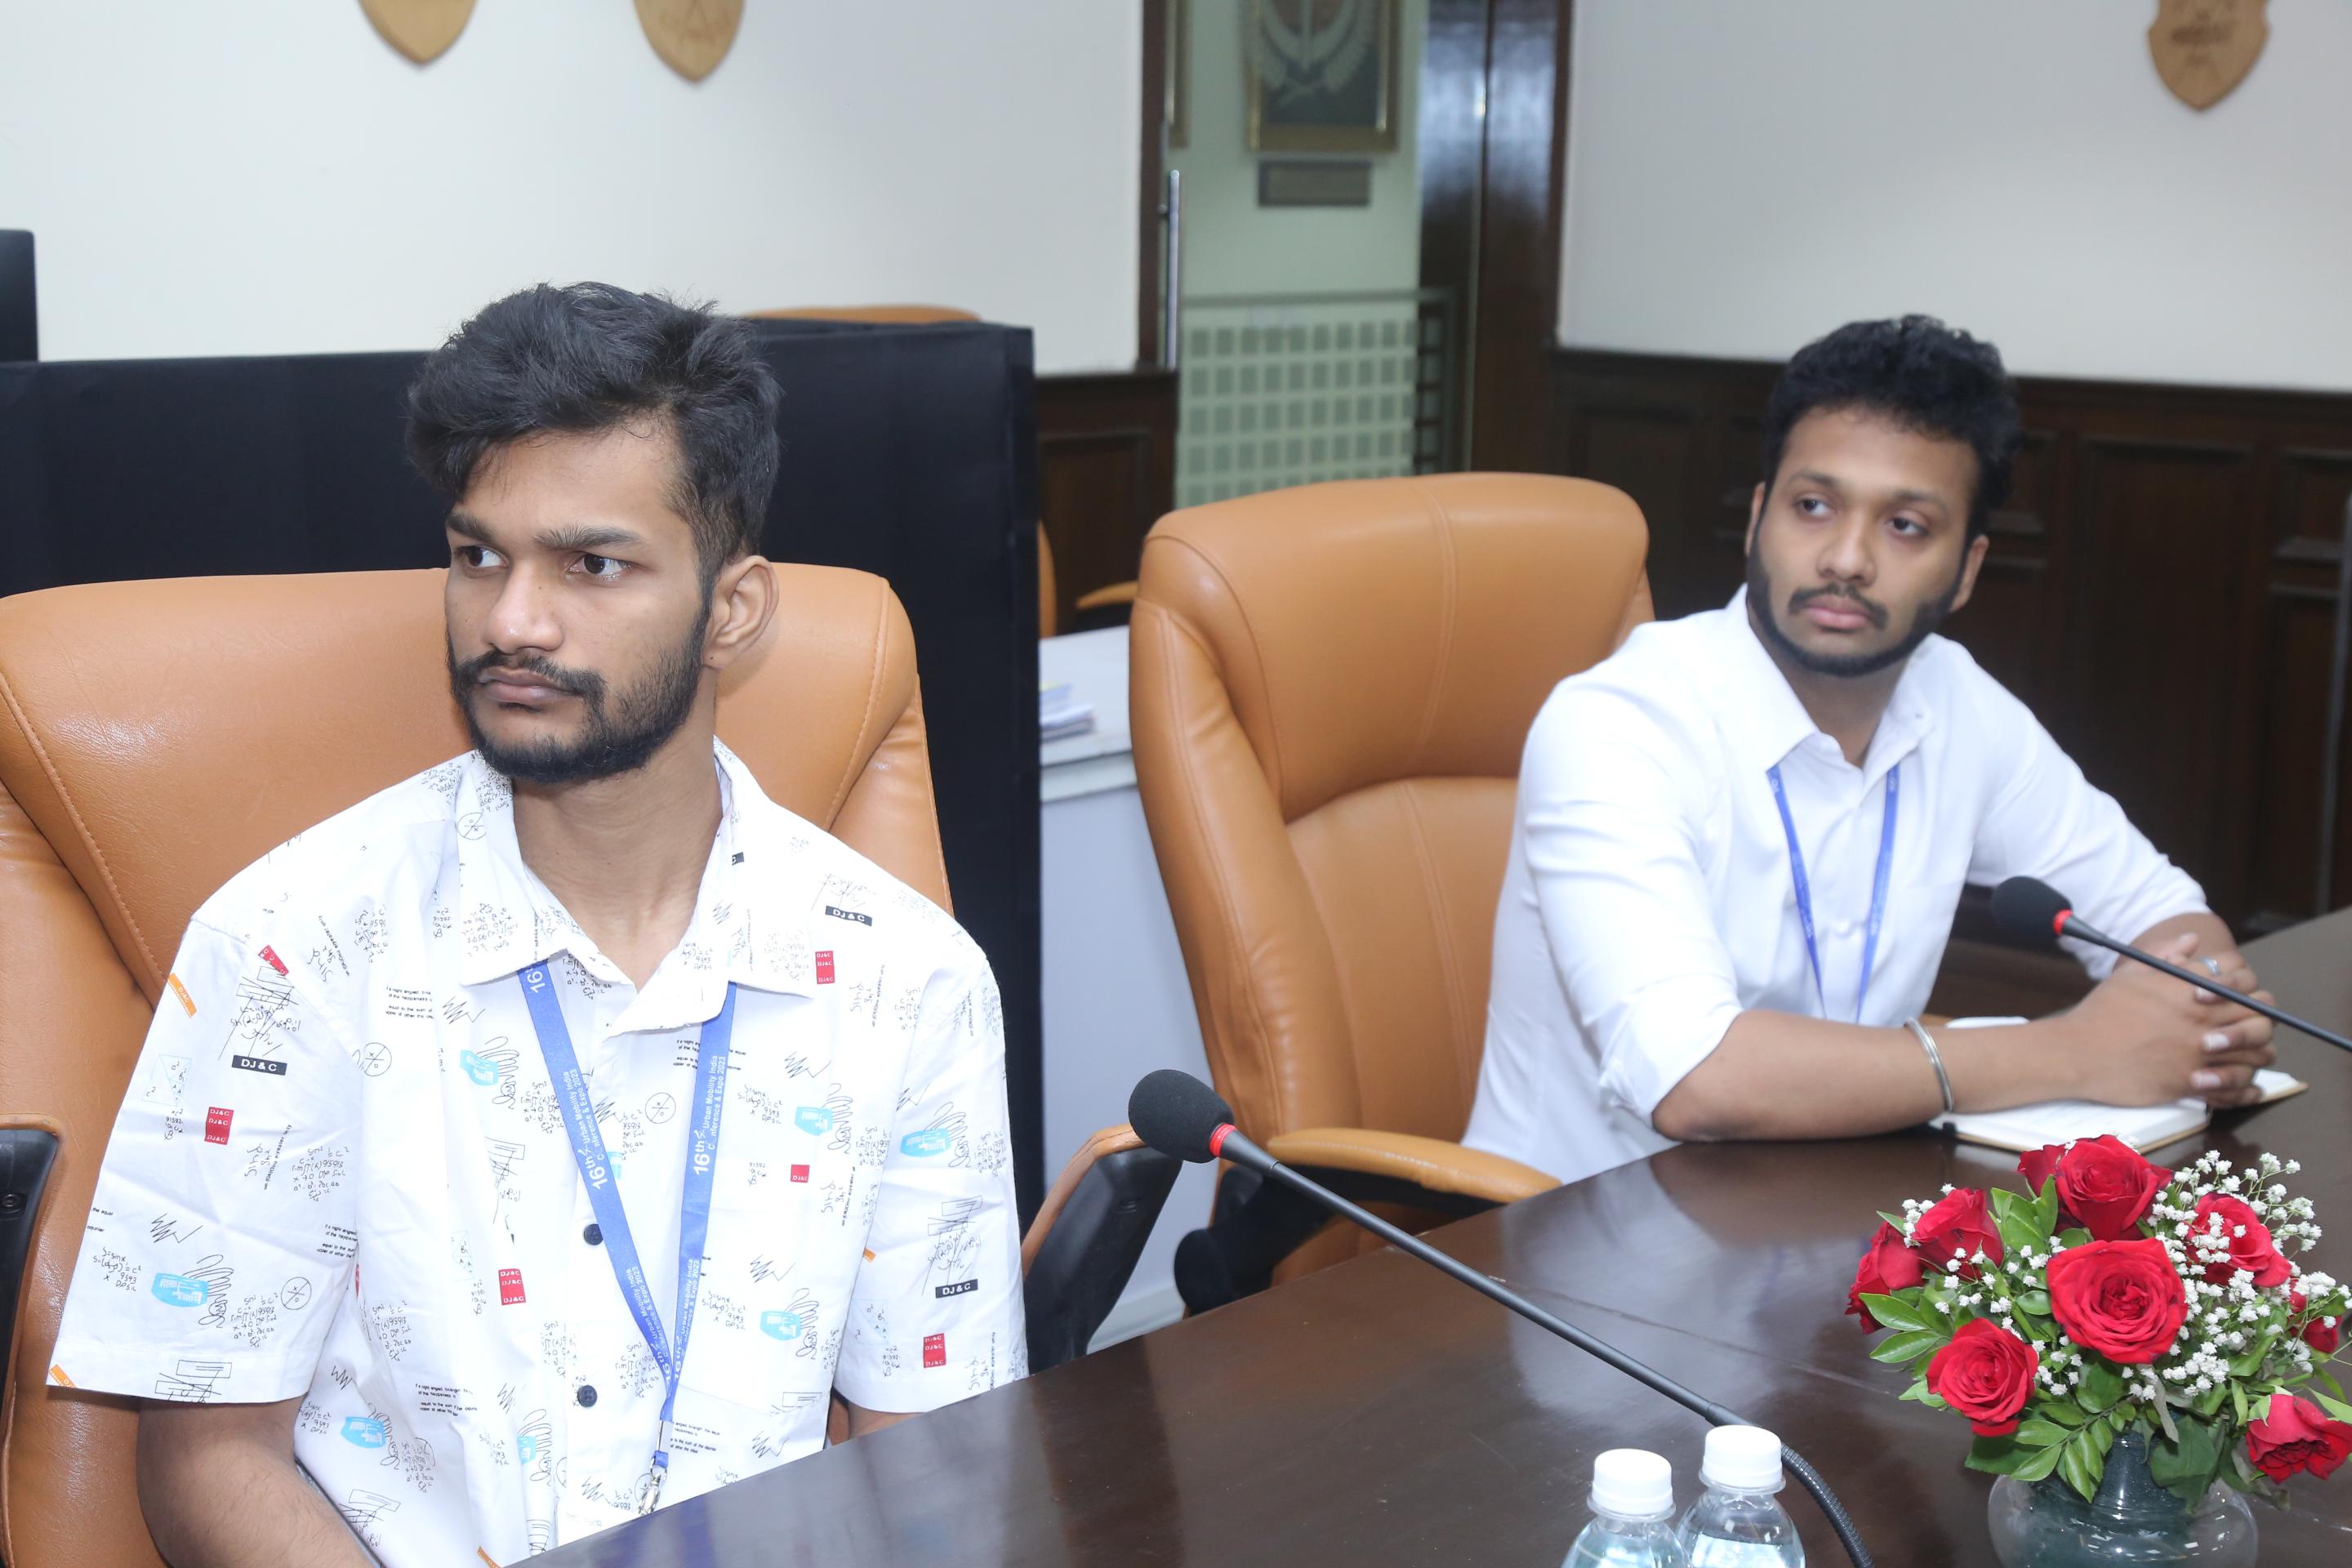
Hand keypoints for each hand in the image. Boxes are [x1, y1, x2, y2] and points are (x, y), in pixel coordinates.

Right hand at [2057, 933, 2276, 1108]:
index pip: (2247, 987)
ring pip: (2257, 1057)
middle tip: (2247, 1031)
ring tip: (2243, 1058)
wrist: (2078, 1053)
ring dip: (2255, 1057)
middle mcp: (2202, 1021)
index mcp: (2191, 992)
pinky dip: (2245, 1089)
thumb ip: (2166, 954)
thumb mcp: (2131, 973)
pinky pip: (2237, 1088)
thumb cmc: (2103, 1013)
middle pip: (2261, 1022)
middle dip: (2260, 1026)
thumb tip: (2193, 940)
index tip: (2238, 1001)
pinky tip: (2240, 1086)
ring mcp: (2199, 1054)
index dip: (2249, 993)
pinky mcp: (2192, 1084)